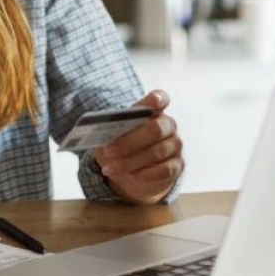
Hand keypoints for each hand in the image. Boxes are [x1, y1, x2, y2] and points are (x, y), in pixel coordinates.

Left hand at [92, 90, 183, 204]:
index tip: (155, 101)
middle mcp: (167, 125)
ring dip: (130, 162)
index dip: (159, 99)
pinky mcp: (178, 165)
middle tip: (108, 151)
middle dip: (129, 141)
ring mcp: (175, 145)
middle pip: (155, 129)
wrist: (132, 174)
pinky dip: (144, 174)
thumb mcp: (110, 137)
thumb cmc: (121, 147)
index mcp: (152, 110)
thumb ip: (107, 131)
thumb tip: (97, 134)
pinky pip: (164, 170)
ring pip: (156, 152)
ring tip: (111, 168)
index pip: (160, 99)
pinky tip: (131, 176)